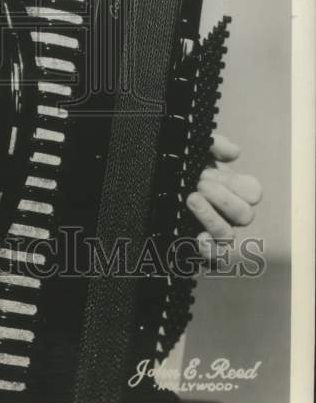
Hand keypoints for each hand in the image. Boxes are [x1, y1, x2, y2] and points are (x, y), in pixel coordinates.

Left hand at [186, 133, 262, 259]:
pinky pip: (216, 258)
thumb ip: (215, 144)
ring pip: (228, 235)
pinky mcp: (201, 247)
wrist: (149, 182)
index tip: (207, 172)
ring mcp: (216, 232)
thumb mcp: (195, 149)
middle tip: (199, 183)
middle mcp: (229, 213)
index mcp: (233, 189)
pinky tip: (198, 237)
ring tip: (191, 199)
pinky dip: (210, 249)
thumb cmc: (180, 166)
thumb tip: (234, 152)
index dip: (234, 183)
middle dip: (222, 197)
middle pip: (245, 214)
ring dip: (211, 216)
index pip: (253, 192)